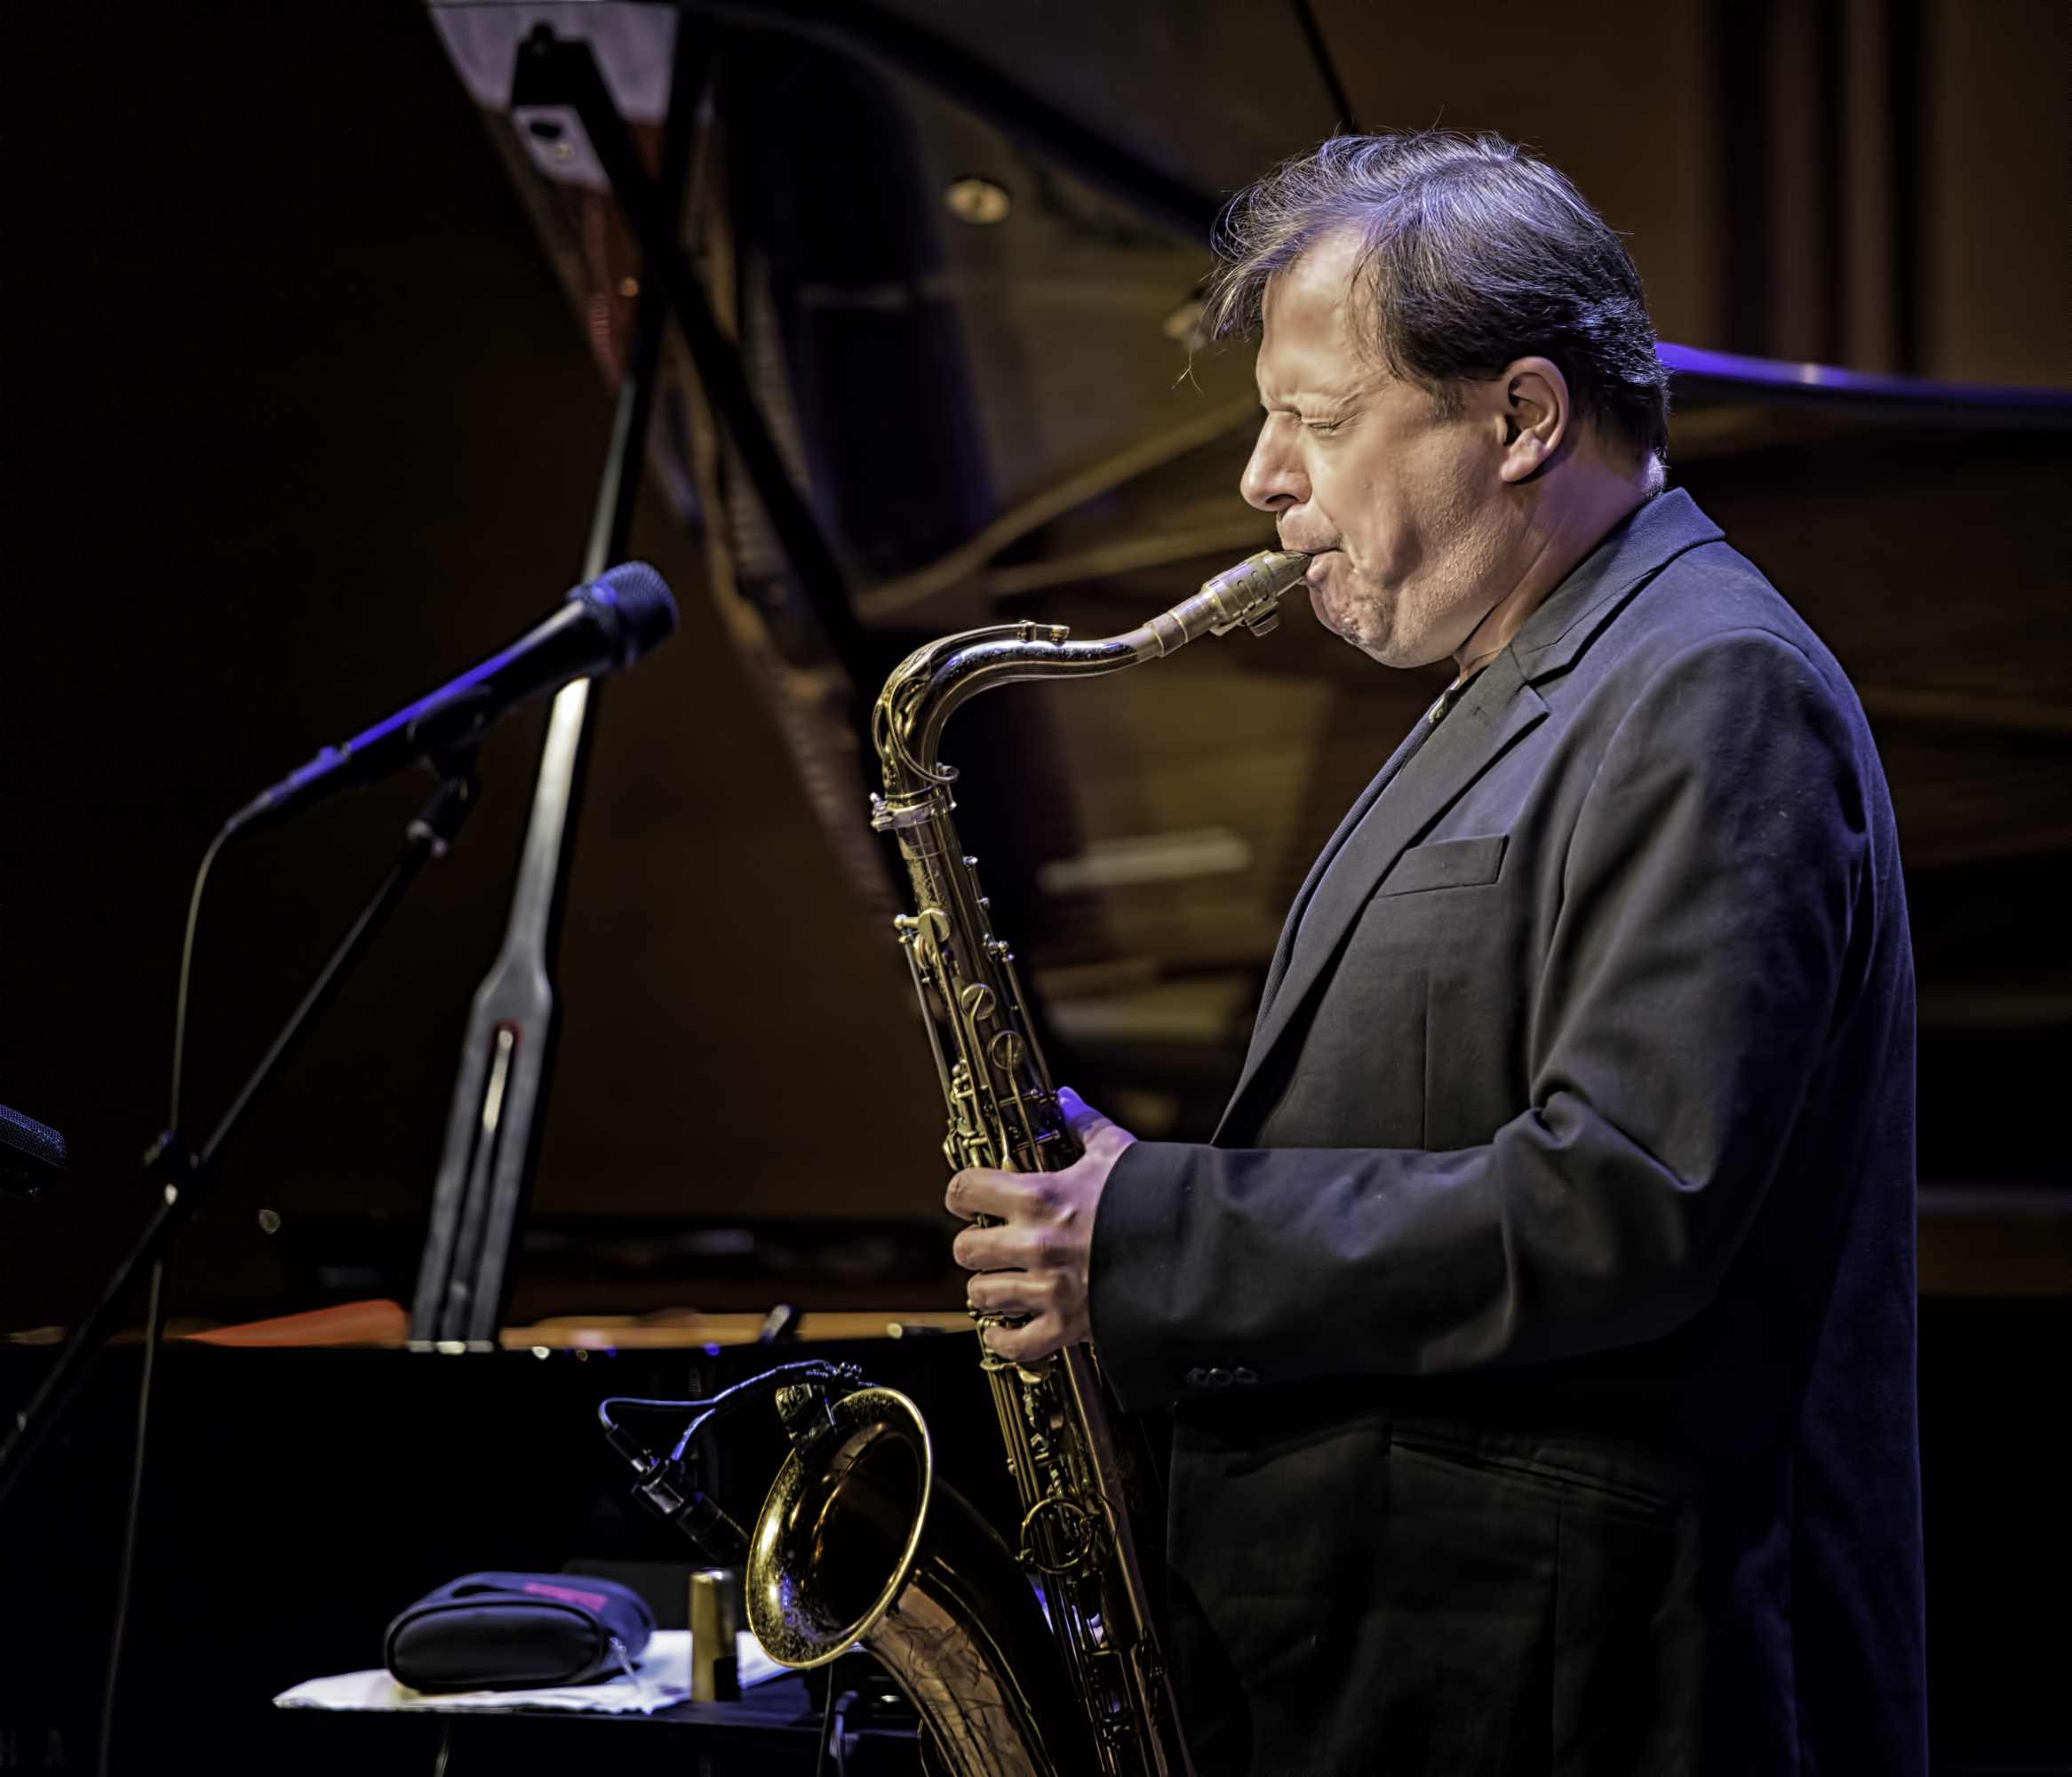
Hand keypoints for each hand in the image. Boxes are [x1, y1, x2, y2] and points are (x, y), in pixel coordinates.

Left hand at [948, 1088, 1136, 1363]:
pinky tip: (1004, 1328)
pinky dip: (1004, 1339)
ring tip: (1000, 1282)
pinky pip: (1014, 1343)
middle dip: (973, 1246)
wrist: (1193, 1250)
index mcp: (1040, 1197)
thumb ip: (1084, 1123)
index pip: (965, 1190)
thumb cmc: (1153, 1198)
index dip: (960, 1194)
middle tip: (988, 1244)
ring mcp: (1048, 1288)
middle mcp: (1035, 1243)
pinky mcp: (1067, 1325)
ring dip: (987, 1289)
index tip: (966, 1200)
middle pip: (965, 1249)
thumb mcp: (1117, 1150)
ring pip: (981, 1294)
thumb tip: (1066, 1099)